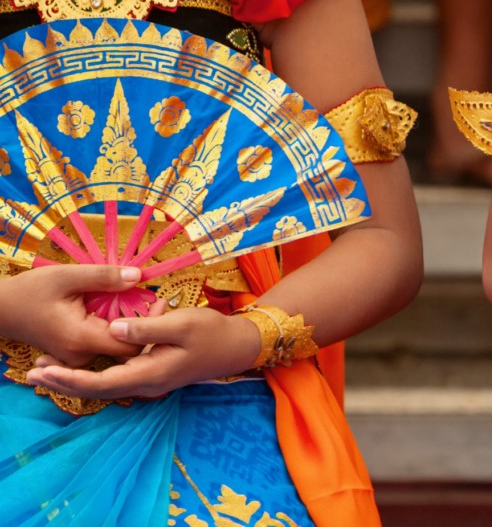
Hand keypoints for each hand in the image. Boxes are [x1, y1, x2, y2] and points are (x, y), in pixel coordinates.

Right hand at [0, 264, 144, 366]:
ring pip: (116, 348)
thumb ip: (103, 277)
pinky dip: (115, 330)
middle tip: (157, 301)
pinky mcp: (75, 356)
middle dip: (144, 326)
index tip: (159, 302)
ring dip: (130, 327)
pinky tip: (122, 310)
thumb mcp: (66, 276)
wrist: (0, 310)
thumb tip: (139, 276)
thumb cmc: (30, 291)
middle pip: (128, 349)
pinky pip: (104, 346)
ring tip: (142, 301)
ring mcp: (78, 359)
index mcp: (81, 339)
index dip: (149, 326)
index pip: (131, 344)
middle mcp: (82, 356)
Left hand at [26, 307, 261, 399]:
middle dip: (62, 384)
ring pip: (103, 387)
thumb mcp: (181, 324)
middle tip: (31, 375)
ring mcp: (148, 382)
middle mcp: (145, 384)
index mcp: (150, 373)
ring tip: (44, 373)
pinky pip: (113, 381)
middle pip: (96, 391)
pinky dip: (90, 376)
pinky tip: (77, 368)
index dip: (70, 379)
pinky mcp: (150, 375)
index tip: (44, 372)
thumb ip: (146, 327)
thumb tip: (114, 329)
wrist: (237, 346)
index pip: (100, 383)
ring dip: (73, 381)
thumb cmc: (212, 332)